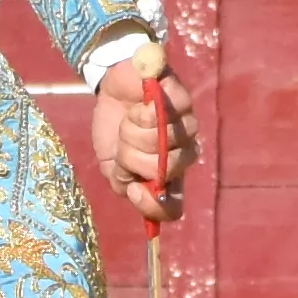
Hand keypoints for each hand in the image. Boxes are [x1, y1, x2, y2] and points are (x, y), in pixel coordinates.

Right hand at [89, 56, 192, 229]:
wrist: (111, 90)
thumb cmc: (113, 128)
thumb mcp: (110, 164)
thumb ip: (123, 182)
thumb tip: (136, 190)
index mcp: (164, 177)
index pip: (172, 207)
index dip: (154, 205)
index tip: (132, 190)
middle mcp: (182, 154)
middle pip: (162, 171)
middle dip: (131, 156)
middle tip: (123, 140)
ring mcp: (186, 127)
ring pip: (161, 143)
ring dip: (133, 131)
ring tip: (129, 118)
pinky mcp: (183, 100)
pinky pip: (162, 115)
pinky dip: (140, 112)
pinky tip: (139, 105)